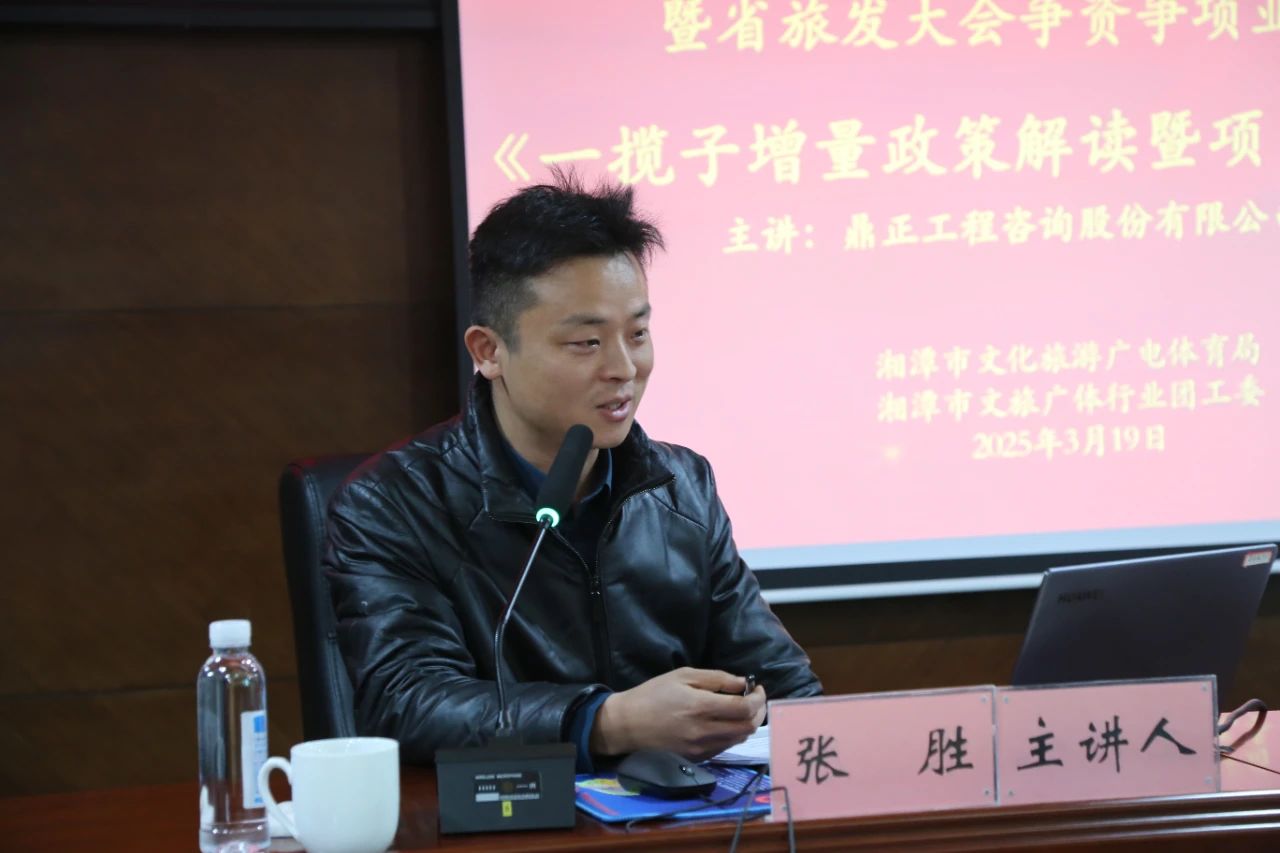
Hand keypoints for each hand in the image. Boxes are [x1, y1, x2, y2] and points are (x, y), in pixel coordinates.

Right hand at [589, 667, 766, 760]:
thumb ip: (716, 678)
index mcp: (701, 707)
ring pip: (739, 739)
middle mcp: (705, 731)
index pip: (744, 708)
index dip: (758, 698)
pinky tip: (725, 722)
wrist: (627, 725)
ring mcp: (702, 748)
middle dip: (758, 711)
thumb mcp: (683, 676)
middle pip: (748, 727)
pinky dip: (733, 734)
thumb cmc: (653, 694)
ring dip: (747, 724)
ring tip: (741, 709)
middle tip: (754, 699)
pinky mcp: (697, 758)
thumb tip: (742, 683)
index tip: (757, 688)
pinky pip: (725, 747)